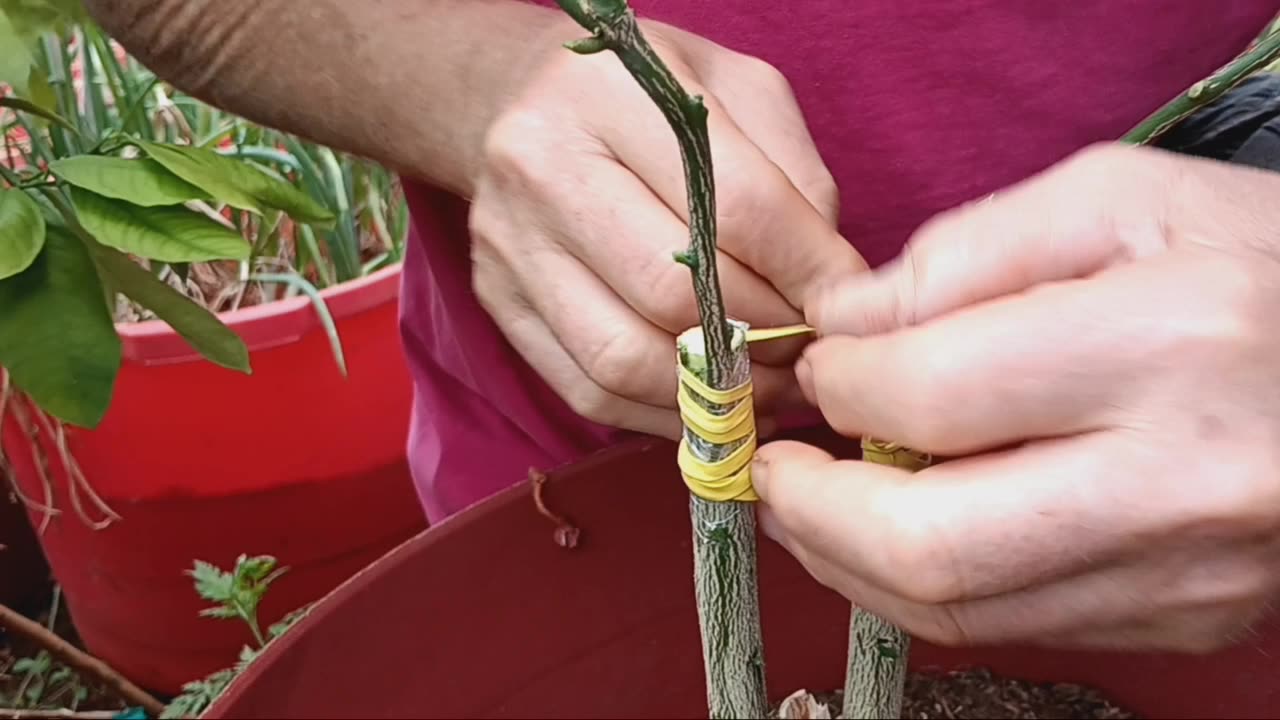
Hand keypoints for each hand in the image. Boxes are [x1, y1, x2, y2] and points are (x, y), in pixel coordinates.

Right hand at [469, 20, 865, 438]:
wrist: (509, 101)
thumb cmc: (641, 97)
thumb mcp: (731, 91)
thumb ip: (791, 175)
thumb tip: (827, 289)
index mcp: (610, 93)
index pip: (733, 205)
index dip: (805, 270)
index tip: (846, 306)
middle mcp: (543, 168)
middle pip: (674, 292)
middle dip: (762, 338)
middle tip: (809, 354)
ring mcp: (511, 245)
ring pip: (625, 358)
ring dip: (714, 391)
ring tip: (768, 388)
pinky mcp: (499, 303)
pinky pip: (589, 390)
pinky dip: (662, 413)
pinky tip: (710, 401)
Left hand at [753, 143, 1279, 653]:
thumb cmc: (1264, 265)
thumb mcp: (1124, 200)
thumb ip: (966, 253)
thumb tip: (844, 324)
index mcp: (1166, 347)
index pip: (931, 395)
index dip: (840, 385)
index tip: (818, 366)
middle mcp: (1178, 484)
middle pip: (930, 544)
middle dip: (813, 512)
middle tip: (773, 470)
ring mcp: (1185, 574)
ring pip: (959, 608)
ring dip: (847, 561)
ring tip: (807, 507)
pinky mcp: (1182, 618)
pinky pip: (1012, 623)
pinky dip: (926, 582)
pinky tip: (894, 531)